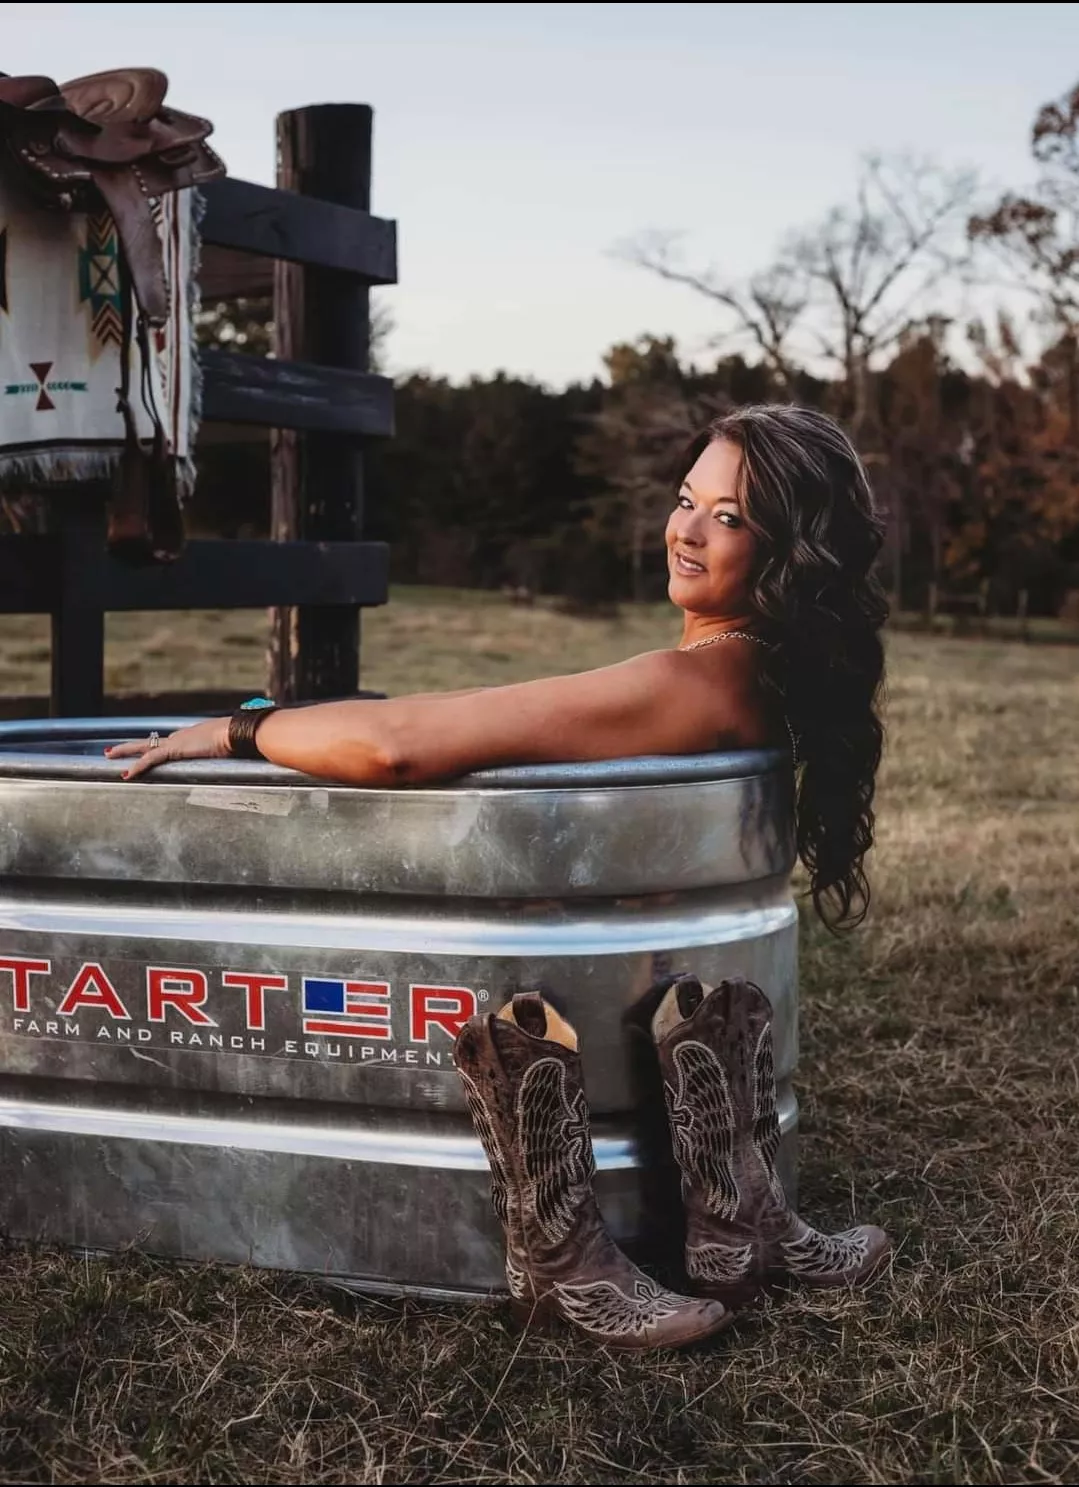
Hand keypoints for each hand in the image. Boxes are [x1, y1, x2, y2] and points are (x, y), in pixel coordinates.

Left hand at [104, 718, 230, 779]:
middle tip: (111, 750)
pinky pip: (150, 759)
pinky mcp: (173, 749)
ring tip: (108, 755)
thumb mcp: (224, 750)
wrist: (234, 733)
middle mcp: (178, 738)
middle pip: (148, 743)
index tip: (143, 752)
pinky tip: (127, 774)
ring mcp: (174, 742)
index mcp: (189, 738)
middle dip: (129, 747)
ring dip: (124, 752)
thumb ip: (221, 754)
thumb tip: (231, 758)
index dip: (152, 749)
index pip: (165, 745)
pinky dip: (138, 766)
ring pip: (143, 748)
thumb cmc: (234, 740)